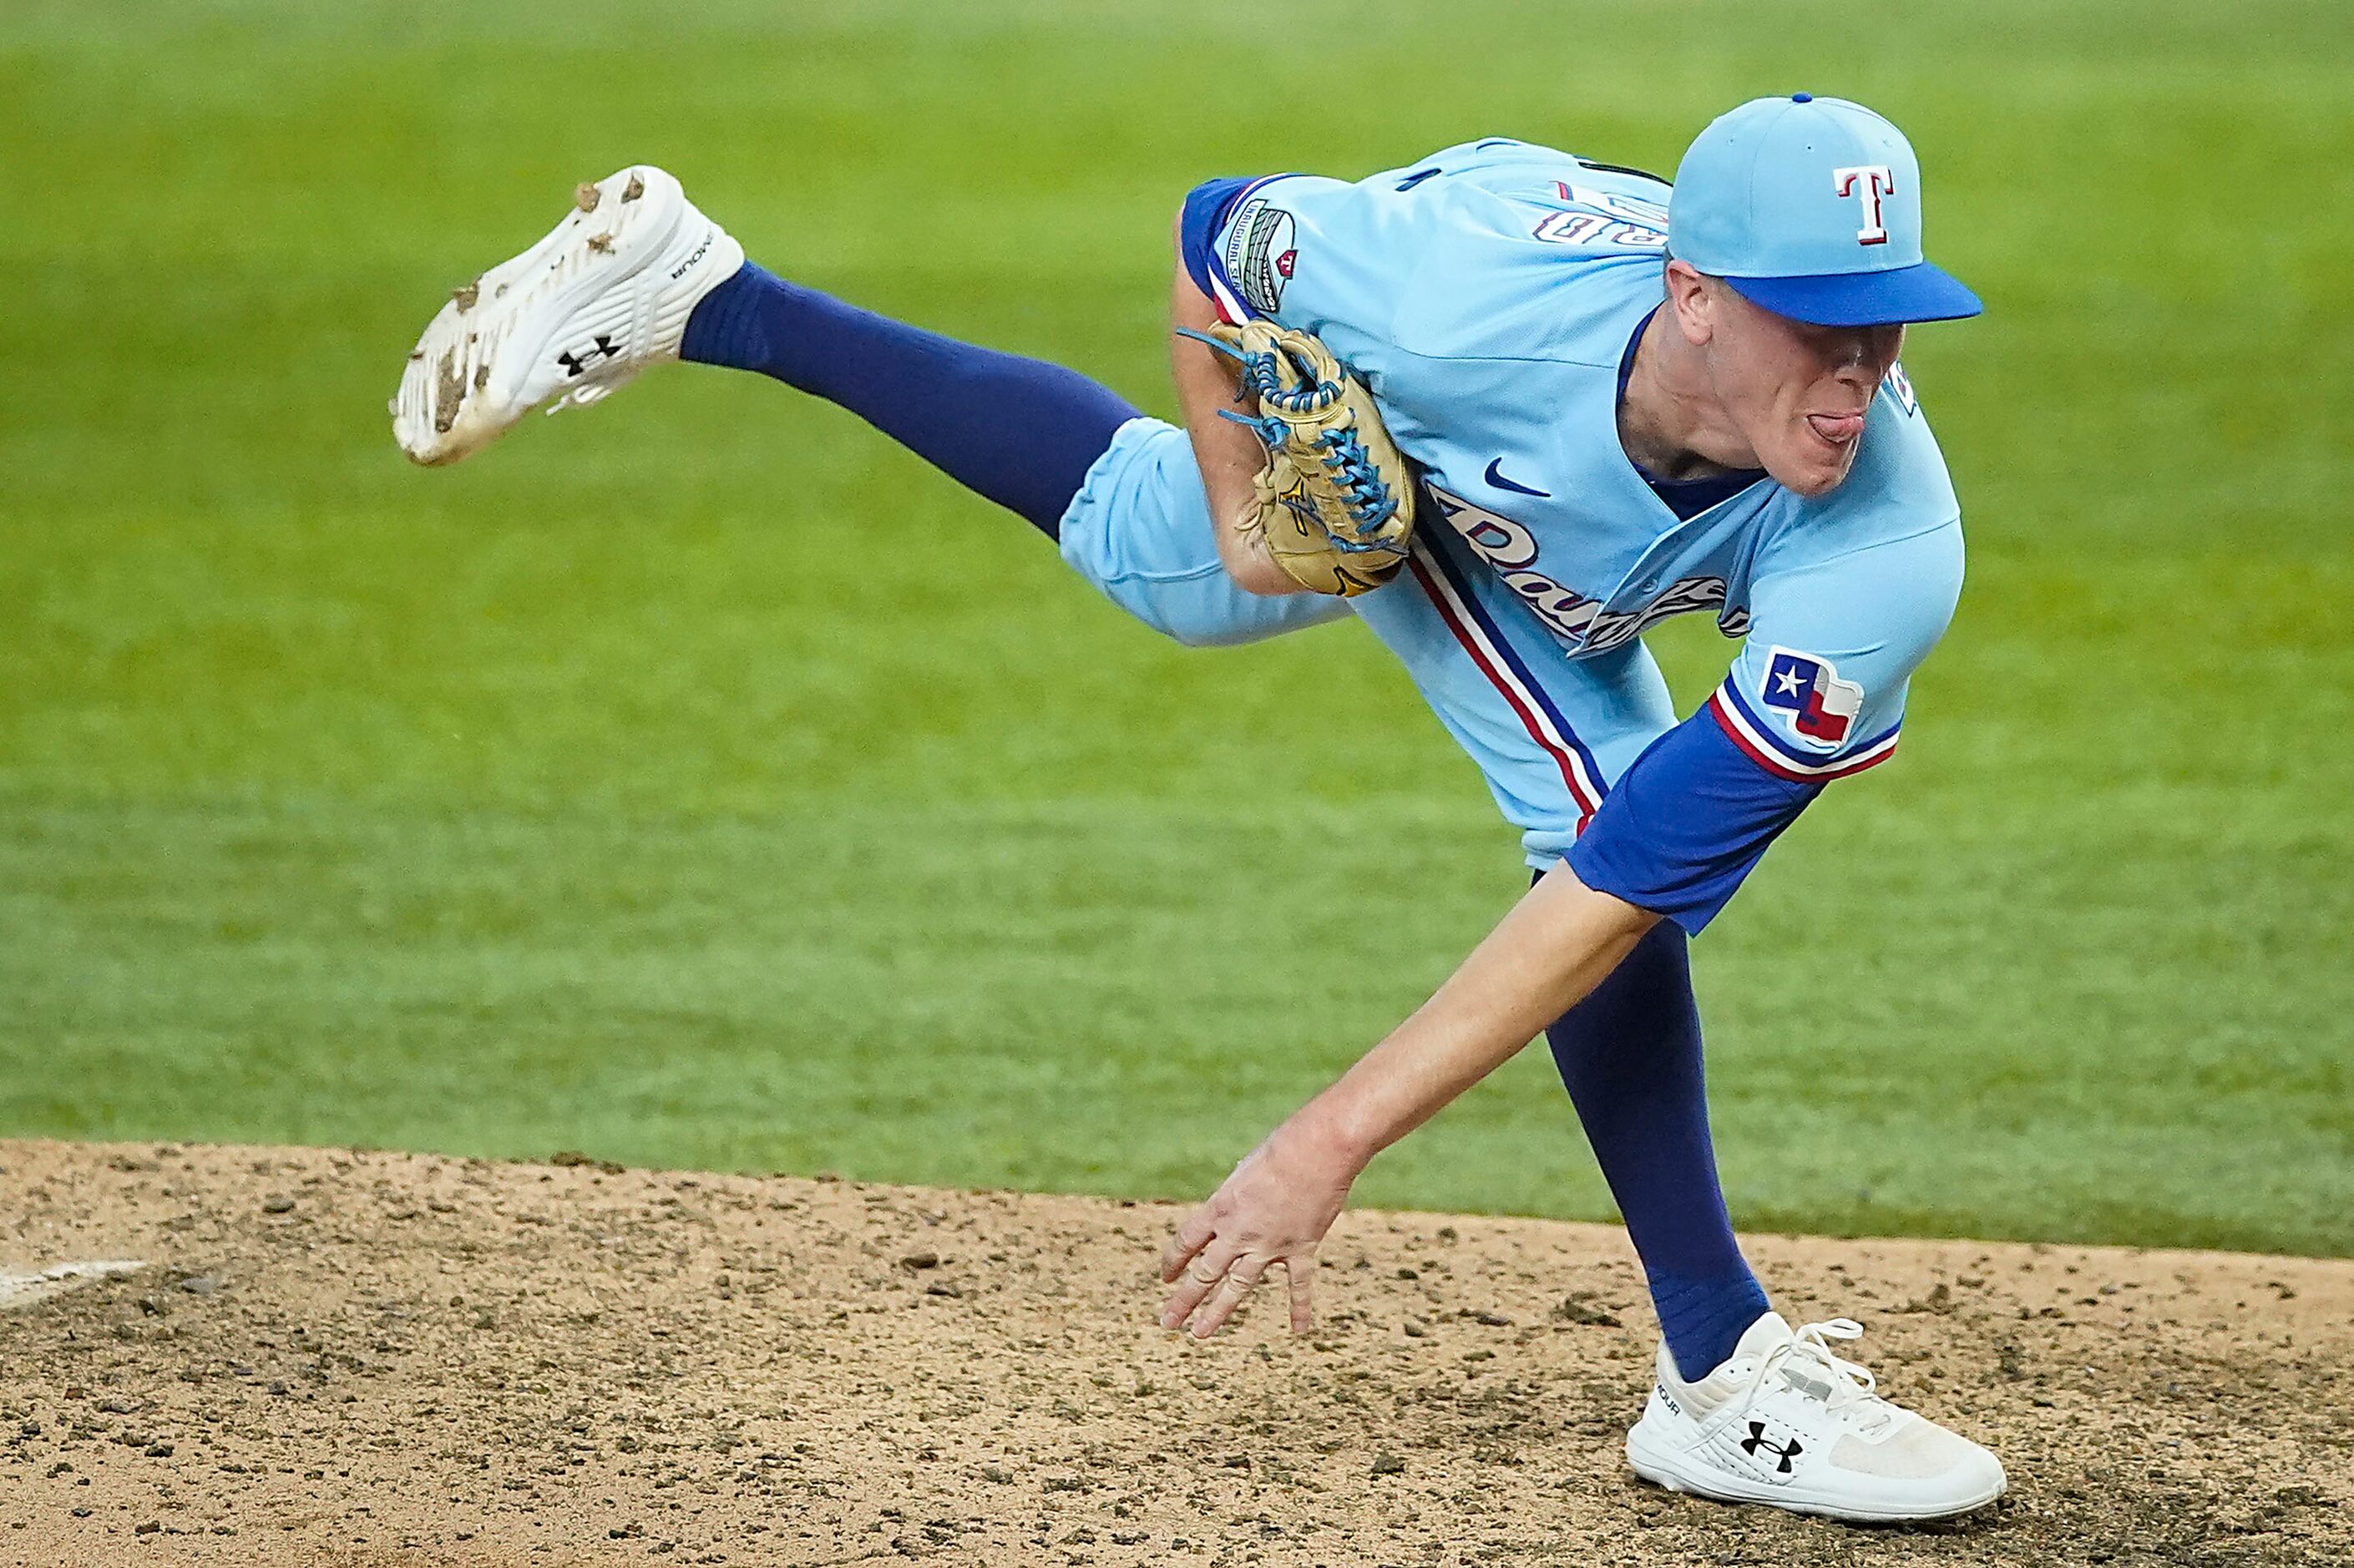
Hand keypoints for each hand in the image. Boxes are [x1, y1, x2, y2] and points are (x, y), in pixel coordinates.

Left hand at [1157, 1115, 1361, 1338]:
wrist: (1319, 1150)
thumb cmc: (1282, 1148)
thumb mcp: (1245, 1169)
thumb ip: (1237, 1193)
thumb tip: (1236, 1201)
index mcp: (1220, 1208)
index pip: (1186, 1242)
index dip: (1173, 1262)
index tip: (1166, 1278)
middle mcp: (1239, 1232)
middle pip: (1204, 1273)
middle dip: (1183, 1300)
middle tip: (1168, 1322)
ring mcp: (1269, 1245)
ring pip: (1237, 1287)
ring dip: (1217, 1313)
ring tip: (1199, 1334)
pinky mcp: (1301, 1248)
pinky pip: (1298, 1285)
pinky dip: (1300, 1308)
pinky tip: (1299, 1330)